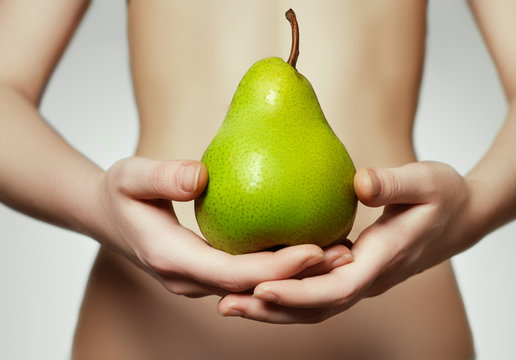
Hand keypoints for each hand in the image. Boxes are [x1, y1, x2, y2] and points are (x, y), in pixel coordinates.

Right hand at [91, 157, 352, 297]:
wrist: (108, 216)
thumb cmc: (121, 193)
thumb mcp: (131, 176)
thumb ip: (161, 176)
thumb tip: (200, 177)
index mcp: (172, 259)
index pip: (232, 273)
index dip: (275, 267)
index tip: (314, 250)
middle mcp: (189, 280)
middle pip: (253, 288)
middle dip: (299, 278)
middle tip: (345, 255)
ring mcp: (199, 280)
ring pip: (255, 287)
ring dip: (296, 277)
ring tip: (341, 254)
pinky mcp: (209, 273)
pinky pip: (250, 275)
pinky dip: (281, 267)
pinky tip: (312, 247)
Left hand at [217, 161, 481, 322]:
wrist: (460, 217)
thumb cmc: (444, 197)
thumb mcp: (427, 181)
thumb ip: (395, 184)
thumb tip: (360, 182)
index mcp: (383, 260)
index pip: (336, 288)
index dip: (299, 293)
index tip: (261, 288)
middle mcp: (368, 277)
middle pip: (316, 308)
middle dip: (272, 310)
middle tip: (226, 304)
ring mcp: (360, 277)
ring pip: (313, 305)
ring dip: (273, 308)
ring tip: (230, 302)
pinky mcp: (353, 269)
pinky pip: (316, 290)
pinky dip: (286, 293)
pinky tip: (257, 281)